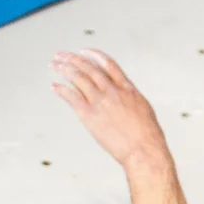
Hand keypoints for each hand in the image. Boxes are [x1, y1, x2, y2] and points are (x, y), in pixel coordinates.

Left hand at [50, 49, 169, 173]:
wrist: (144, 151)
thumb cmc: (148, 136)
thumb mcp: (144, 109)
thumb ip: (130, 98)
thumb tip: (126, 95)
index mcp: (127, 89)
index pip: (108, 64)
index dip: (93, 55)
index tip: (83, 52)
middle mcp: (112, 91)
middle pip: (88, 67)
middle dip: (72, 59)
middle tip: (62, 56)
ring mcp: (100, 102)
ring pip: (77, 77)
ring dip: (63, 69)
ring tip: (55, 65)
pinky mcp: (89, 115)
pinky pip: (71, 96)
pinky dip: (61, 89)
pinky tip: (55, 86)